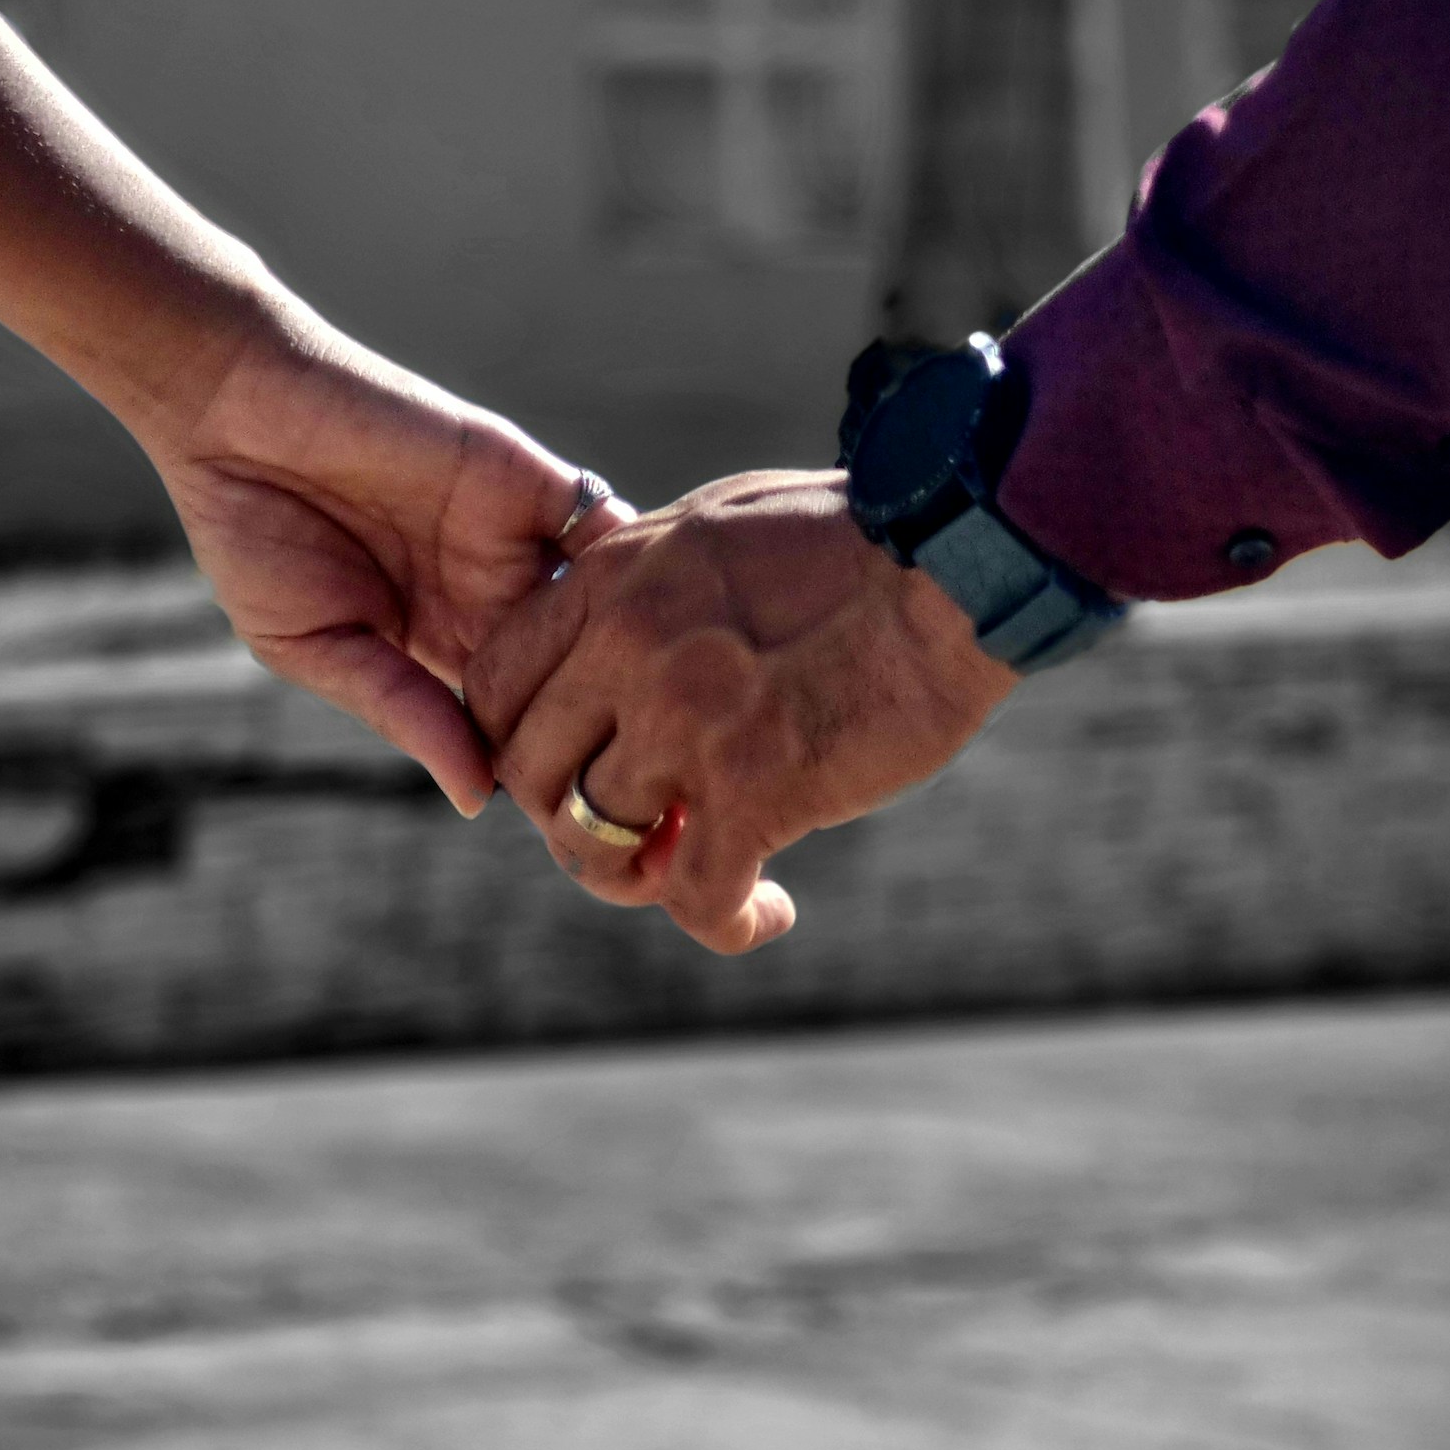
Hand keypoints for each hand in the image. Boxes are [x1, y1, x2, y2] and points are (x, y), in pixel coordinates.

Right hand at [145, 294, 627, 814]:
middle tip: (639, 783)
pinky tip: (645, 616)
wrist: (236, 410)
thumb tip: (476, 800)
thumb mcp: (318, 646)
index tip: (581, 826)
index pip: (521, 721)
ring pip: (607, 604)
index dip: (551, 768)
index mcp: (441, 647)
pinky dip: (634, 565)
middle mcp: (490, 597)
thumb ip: (403, 712)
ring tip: (650, 706)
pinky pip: (605, 524)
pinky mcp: (528, 477)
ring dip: (632, 647)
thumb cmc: (253, 534)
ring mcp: (515, 538)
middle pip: (580, 672)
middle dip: (609, 723)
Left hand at [465, 470, 1015, 952]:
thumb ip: (643, 583)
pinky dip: (728, 923)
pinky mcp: (755, 790)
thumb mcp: (714, 526)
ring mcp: (685, 724)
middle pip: (530, 774)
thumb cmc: (854, 537)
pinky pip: (697, 896)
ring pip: (593, 843)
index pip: (493, 686)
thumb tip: (608, 632)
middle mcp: (627, 653)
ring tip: (688, 877)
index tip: (565, 765)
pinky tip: (767, 914)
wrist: (956, 562)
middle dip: (566, 816)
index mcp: (610, 585)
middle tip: (630, 831)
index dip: (517, 744)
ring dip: (634, 878)